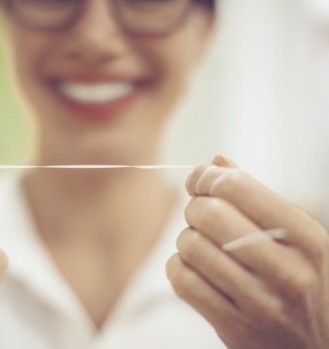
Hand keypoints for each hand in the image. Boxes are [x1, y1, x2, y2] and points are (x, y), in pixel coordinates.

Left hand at [166, 155, 328, 348]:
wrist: (316, 343)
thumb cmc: (298, 275)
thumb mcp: (295, 233)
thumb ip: (255, 194)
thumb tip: (215, 161)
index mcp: (305, 236)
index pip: (237, 186)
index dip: (207, 177)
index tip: (200, 182)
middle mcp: (287, 271)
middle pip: (208, 215)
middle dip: (194, 207)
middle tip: (200, 213)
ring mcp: (260, 303)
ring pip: (190, 246)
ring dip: (186, 239)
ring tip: (201, 244)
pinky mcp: (233, 326)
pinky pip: (182, 281)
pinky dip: (177, 266)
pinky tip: (192, 266)